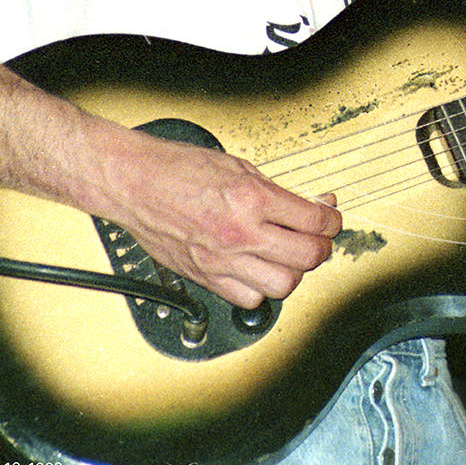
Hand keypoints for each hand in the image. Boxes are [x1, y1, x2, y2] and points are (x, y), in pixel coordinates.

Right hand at [100, 130, 342, 309]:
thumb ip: (275, 191)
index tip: (330, 219)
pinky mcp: (204, 276)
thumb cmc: (177, 168)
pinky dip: (260, 289)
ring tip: (289, 257)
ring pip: (282, 286)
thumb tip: (308, 206)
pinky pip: (247, 299)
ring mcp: (221, 260)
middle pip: (306, 257)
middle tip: (318, 239)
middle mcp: (240, 233)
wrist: (133, 183)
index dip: (331, 220)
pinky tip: (259, 272)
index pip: (314, 221)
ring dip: (293, 272)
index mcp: (252, 198)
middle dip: (320, 248)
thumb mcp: (237, 165)